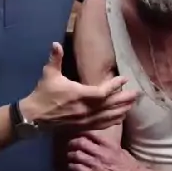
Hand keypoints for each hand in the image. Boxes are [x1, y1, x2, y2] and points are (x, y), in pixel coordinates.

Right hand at [21, 42, 138, 130]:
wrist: (34, 117)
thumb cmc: (43, 94)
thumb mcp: (49, 74)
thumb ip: (55, 58)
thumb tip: (55, 43)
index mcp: (79, 95)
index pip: (102, 92)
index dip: (115, 86)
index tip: (124, 79)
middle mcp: (85, 109)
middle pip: (110, 105)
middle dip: (124, 99)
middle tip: (137, 93)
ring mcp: (85, 120)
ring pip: (108, 116)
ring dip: (122, 110)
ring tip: (133, 104)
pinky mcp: (83, 126)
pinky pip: (102, 125)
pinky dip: (113, 121)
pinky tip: (121, 117)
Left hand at [68, 132, 142, 170]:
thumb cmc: (129, 168)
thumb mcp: (122, 153)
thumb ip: (111, 147)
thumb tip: (102, 143)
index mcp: (109, 145)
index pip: (91, 133)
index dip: (83, 133)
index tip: (80, 134)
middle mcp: (101, 153)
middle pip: (80, 142)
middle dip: (73, 143)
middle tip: (71, 145)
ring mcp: (96, 164)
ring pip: (76, 155)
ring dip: (71, 155)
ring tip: (70, 156)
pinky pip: (77, 168)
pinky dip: (72, 166)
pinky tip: (72, 166)